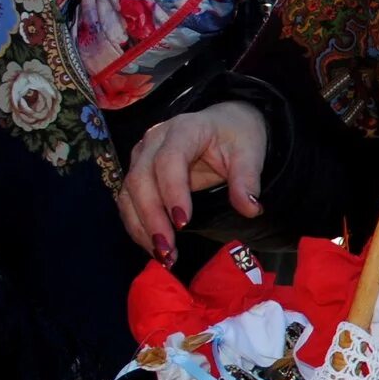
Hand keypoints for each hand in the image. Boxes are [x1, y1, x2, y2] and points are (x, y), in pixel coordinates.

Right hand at [117, 101, 266, 262]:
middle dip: (151, 218)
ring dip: (141, 228)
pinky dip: (138, 226)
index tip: (183, 223)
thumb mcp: (249, 152)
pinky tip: (154, 247)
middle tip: (168, 250)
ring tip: (163, 256)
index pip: (169, 160)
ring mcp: (141, 157)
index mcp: (184, 129)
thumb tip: (250, 209)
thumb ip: (247, 179)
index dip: (172, 192)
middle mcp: (154, 141)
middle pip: (140, 180)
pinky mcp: (138, 173)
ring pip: (128, 194)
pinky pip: (129, 202)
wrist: (225, 123)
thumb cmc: (237, 136)